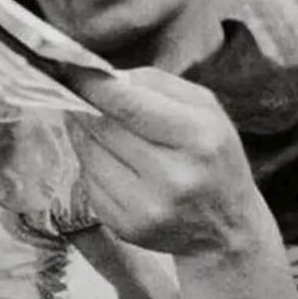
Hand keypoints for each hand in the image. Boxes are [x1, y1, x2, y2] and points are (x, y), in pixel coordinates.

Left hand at [66, 66, 270, 259]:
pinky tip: (107, 161)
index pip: (128, 106)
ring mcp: (148, 207)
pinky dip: (91, 168)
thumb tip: (105, 77)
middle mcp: (173, 176)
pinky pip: (90, 186)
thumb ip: (157, 84)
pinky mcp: (128, 228)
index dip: (92, 86)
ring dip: (83, 137)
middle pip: (102, 130)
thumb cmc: (213, 156)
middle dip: (83, 108)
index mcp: (196, 137)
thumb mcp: (205, 109)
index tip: (69, 70)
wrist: (228, 227)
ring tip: (91, 126)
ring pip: (89, 158)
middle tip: (73, 94)